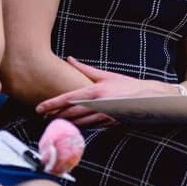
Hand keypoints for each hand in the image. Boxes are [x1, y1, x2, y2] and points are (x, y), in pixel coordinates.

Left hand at [35, 57, 168, 126]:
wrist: (147, 98)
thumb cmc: (126, 85)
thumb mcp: (105, 75)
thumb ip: (85, 69)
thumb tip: (69, 59)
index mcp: (95, 91)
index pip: (68, 98)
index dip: (51, 104)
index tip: (39, 108)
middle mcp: (98, 105)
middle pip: (70, 113)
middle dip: (54, 116)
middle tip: (43, 117)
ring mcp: (103, 116)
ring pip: (77, 122)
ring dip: (64, 122)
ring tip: (53, 122)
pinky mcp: (107, 124)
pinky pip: (88, 126)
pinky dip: (77, 126)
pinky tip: (71, 125)